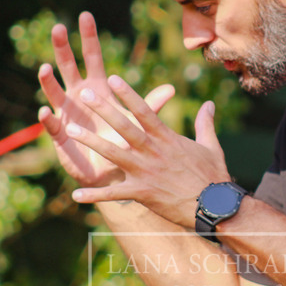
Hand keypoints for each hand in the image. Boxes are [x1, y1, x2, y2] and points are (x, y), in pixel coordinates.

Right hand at [38, 11, 174, 186]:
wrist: (114, 170)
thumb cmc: (124, 141)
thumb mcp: (138, 121)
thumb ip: (150, 105)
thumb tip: (172, 89)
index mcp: (97, 88)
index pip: (92, 58)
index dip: (89, 38)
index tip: (85, 15)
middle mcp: (79, 96)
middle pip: (69, 67)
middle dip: (63, 48)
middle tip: (59, 28)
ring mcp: (67, 113)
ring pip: (54, 92)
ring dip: (48, 81)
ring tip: (45, 69)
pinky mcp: (60, 134)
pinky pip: (51, 125)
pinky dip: (48, 119)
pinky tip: (46, 111)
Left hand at [64, 74, 229, 228]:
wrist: (215, 206)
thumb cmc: (214, 176)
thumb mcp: (211, 146)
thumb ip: (205, 123)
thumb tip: (209, 103)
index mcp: (168, 138)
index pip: (145, 111)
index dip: (128, 94)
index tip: (113, 79)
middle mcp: (154, 151)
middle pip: (124, 126)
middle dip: (103, 109)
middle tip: (84, 93)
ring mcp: (146, 172)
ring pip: (113, 154)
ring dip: (91, 142)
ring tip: (70, 131)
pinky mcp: (142, 193)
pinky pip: (114, 194)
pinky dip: (95, 195)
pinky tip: (75, 195)